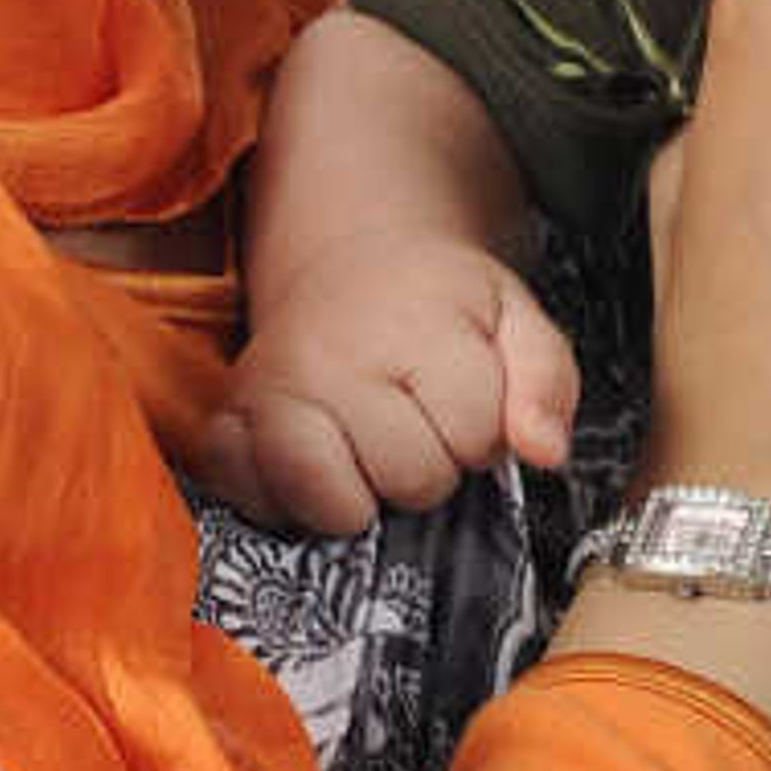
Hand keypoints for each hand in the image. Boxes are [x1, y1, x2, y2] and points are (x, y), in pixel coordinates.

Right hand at [192, 232, 578, 534]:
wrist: (349, 268)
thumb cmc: (436, 307)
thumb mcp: (514, 319)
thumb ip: (546, 381)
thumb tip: (544, 453)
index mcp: (414, 325)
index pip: (473, 435)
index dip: (481, 436)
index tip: (463, 406)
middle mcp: (332, 357)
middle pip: (409, 478)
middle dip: (427, 470)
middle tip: (415, 428)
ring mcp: (269, 390)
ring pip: (329, 502)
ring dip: (360, 500)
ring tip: (368, 459)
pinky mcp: (225, 420)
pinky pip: (249, 497)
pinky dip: (281, 502)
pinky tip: (314, 466)